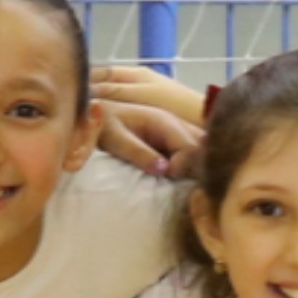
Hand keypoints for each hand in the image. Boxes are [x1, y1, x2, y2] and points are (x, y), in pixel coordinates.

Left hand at [82, 65, 202, 175]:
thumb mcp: (117, 140)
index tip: (167, 176)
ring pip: (199, 148)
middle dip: (193, 166)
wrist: (96, 115)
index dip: (184, 165)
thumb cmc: (104, 125)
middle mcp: (176, 124)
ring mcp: (176, 131)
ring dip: (192, 166)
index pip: (190, 147)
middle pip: (201, 147)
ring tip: (178, 180)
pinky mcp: (172, 139)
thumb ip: (140, 153)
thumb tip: (165, 169)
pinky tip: (177, 176)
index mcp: (165, 122)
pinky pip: (189, 151)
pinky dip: (188, 164)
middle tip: (176, 182)